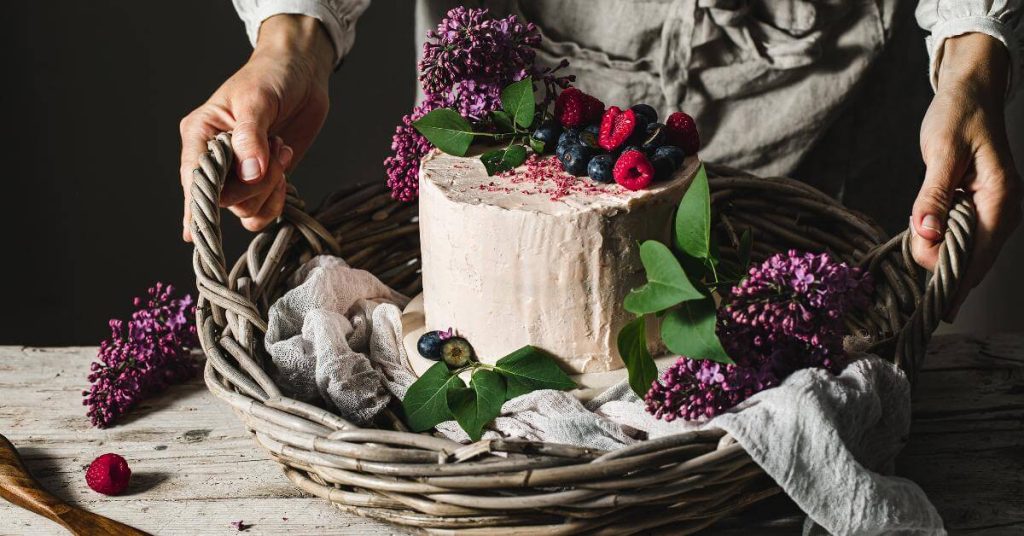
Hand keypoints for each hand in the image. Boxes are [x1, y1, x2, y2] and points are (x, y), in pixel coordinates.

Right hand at [179, 14, 333, 240]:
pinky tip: (284, 175)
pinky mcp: (263, 182)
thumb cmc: (271, 77)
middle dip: (255, 184)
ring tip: (281, 152)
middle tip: (275, 149)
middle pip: (223, 200)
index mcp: (201, 135)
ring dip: (269, 188)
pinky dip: (276, 202)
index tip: (203, 227)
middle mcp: (215, 159)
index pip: (194, 177)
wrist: (301, 75)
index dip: (199, 203)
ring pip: (244, 209)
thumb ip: (251, 136)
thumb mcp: (257, 99)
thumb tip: (250, 173)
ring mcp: (239, 174)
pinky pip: (261, 212)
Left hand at [913, 33, 1022, 319]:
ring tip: (920, 224)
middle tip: (914, 239)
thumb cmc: (958, 116)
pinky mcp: (983, 209)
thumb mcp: (942, 152)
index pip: (977, 256)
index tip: (930, 292)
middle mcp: (1005, 211)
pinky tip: (927, 225)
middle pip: (972, 261)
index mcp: (1000, 199)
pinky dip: (943, 238)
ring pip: (967, 252)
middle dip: (940, 261)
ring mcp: (996, 212)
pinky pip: (964, 238)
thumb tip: (927, 233)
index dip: (950, 274)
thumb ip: (933, 195)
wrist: (971, 93)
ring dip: (939, 249)